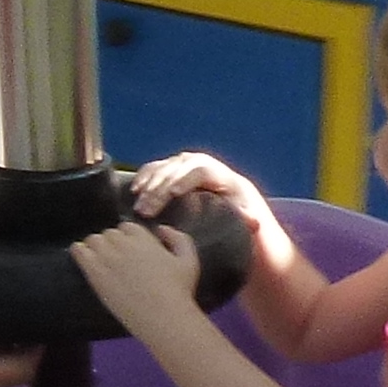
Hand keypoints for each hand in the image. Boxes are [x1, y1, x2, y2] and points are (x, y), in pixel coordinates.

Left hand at [72, 219, 223, 340]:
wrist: (163, 317)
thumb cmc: (178, 291)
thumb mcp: (189, 260)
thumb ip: (178, 238)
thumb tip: (161, 229)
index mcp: (144, 238)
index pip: (126, 227)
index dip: (128, 239)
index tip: (132, 251)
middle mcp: (123, 244)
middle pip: (109, 233)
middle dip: (113, 244)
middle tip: (118, 260)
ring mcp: (107, 258)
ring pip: (93, 240)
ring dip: (97, 247)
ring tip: (102, 262)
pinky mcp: (94, 274)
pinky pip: (79, 252)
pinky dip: (80, 252)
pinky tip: (85, 260)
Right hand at [128, 149, 275, 242]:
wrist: (232, 203)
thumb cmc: (238, 213)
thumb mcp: (247, 217)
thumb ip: (248, 219)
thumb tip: (253, 221)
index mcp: (220, 174)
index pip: (200, 171)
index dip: (185, 179)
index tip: (171, 193)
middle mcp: (201, 164)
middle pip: (177, 169)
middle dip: (159, 187)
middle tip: (146, 209)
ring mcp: (185, 165)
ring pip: (164, 167)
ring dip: (148, 183)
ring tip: (138, 203)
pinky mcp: (173, 169)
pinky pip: (156, 167)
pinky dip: (144, 176)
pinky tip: (135, 189)